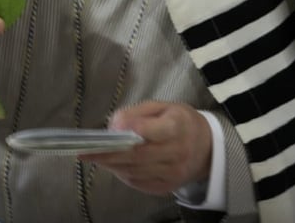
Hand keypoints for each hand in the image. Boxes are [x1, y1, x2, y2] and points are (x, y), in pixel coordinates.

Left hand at [80, 101, 211, 195]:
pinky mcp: (168, 187)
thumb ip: (137, 112)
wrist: (208, 148)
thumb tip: (114, 125)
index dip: (123, 134)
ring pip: (135, 172)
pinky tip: (114, 166)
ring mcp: (173, 173)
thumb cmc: (181, 122)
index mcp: (177, 126)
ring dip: (112, 165)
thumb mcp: (163, 106)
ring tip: (95, 157)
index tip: (104, 133)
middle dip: (108, 154)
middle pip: (136, 156)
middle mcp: (176, 152)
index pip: (147, 132)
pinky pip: (140, 183)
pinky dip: (123, 175)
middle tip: (85, 152)